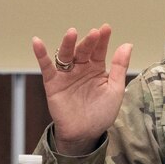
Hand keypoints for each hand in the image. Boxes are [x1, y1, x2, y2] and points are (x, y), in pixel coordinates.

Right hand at [32, 24, 133, 153]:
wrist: (85, 134)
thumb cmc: (101, 113)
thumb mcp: (115, 90)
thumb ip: (119, 67)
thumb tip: (127, 44)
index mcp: (97, 68)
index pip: (99, 50)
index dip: (102, 39)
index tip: (106, 28)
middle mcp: (81, 68)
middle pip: (83, 50)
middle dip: (88, 42)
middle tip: (94, 34)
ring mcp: (67, 75)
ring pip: (67, 55)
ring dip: (68, 43)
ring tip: (72, 33)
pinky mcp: (53, 83)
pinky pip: (46, 67)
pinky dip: (41, 54)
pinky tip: (37, 42)